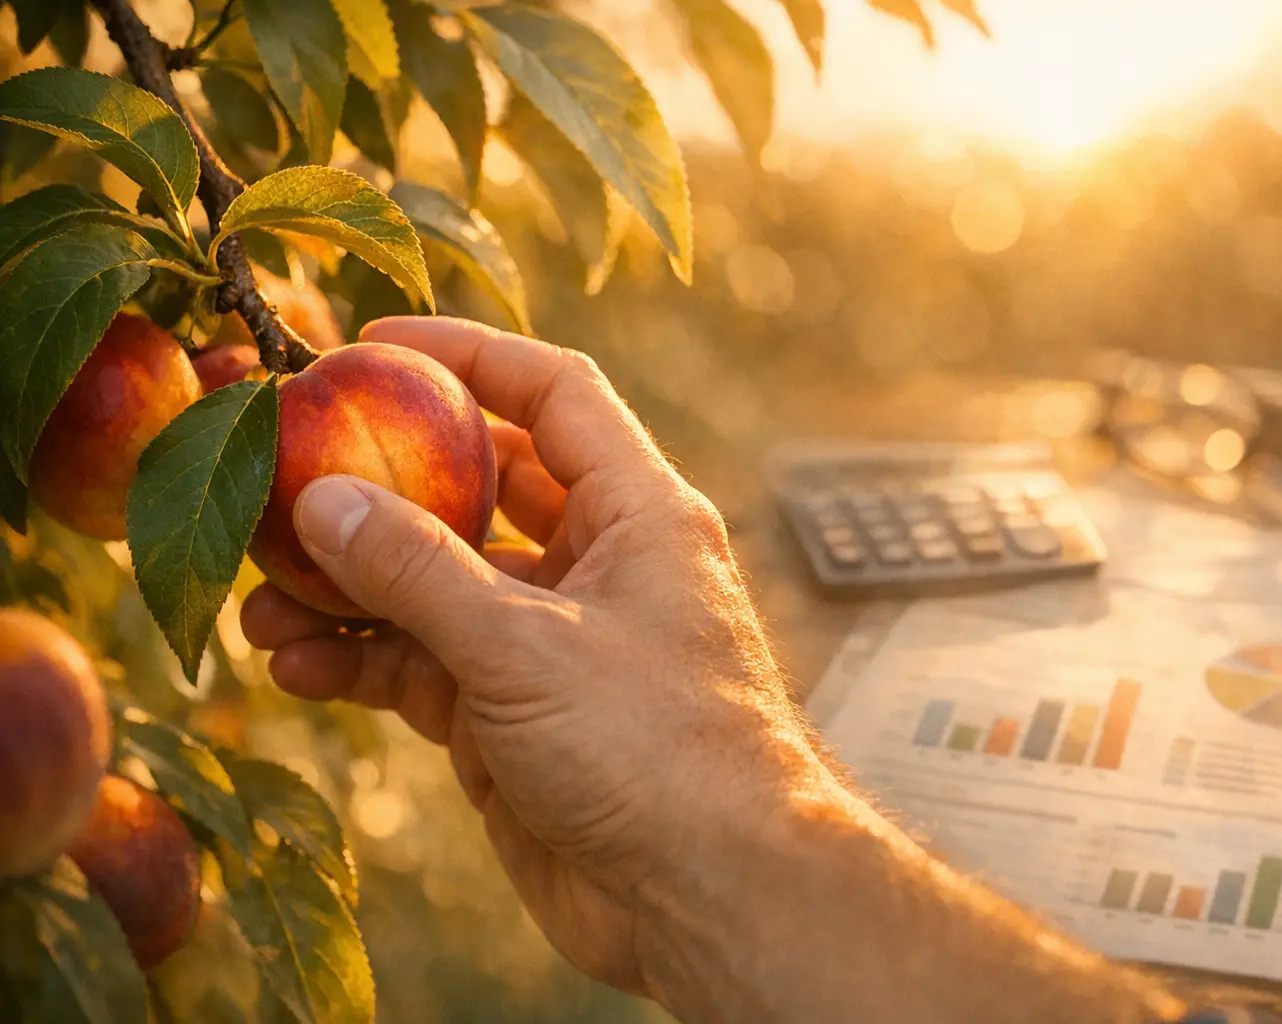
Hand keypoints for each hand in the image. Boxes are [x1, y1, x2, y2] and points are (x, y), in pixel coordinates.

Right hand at [240, 317, 815, 998]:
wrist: (709, 895)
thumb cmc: (655, 750)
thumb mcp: (527, 646)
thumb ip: (418, 572)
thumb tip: (321, 500)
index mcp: (637, 513)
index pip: (554, 393)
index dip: (469, 355)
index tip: (375, 341)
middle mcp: (598, 564)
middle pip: (480, 486)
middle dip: (387, 479)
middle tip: (290, 469)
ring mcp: (553, 641)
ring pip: (438, 584)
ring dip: (354, 586)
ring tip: (263, 601)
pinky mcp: (516, 716)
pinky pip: (425, 665)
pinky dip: (364, 661)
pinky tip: (296, 667)